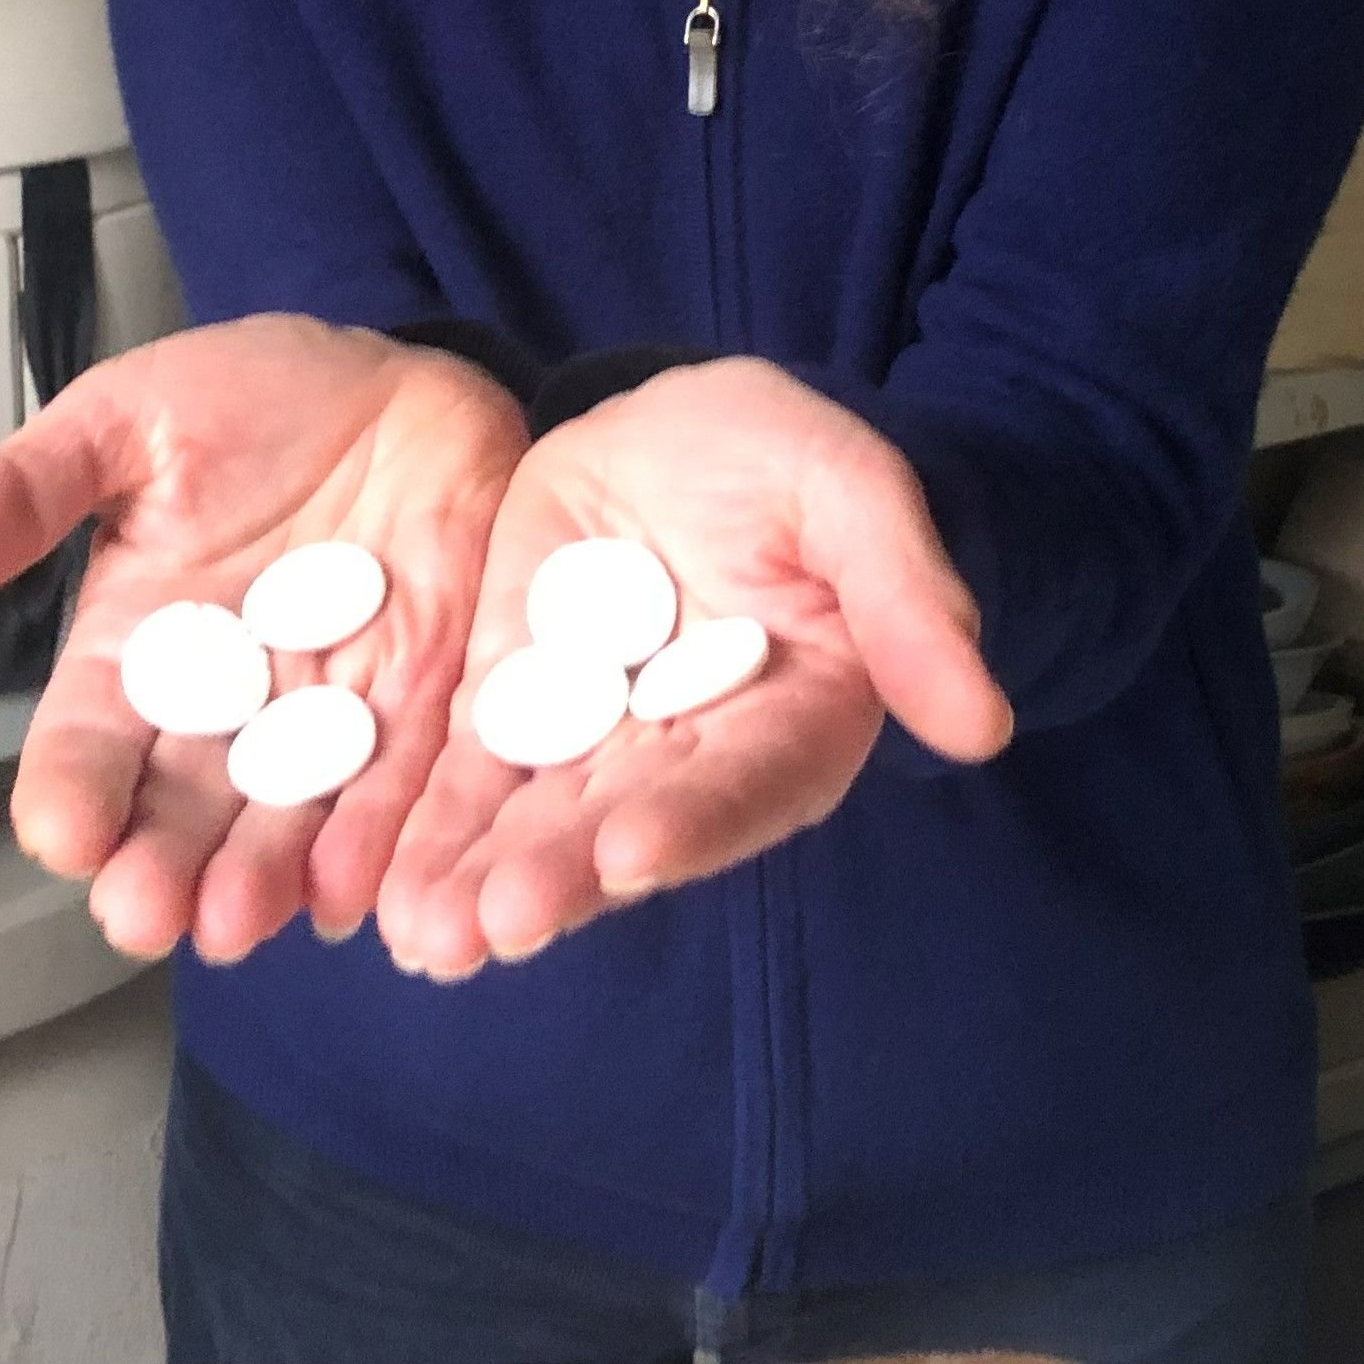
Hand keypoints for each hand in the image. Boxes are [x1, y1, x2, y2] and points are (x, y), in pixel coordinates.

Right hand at [0, 313, 525, 965]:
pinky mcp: (426, 706)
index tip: (59, 831)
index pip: (86, 744)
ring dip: (258, 879)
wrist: (407, 383)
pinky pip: (399, 786)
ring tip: (235, 923)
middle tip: (144, 915)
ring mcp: (327, 717)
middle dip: (158, 868)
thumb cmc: (255, 402)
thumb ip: (24, 492)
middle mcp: (225, 710)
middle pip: (179, 812)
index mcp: (136, 654)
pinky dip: (376, 841)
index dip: (69, 791)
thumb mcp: (126, 423)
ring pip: (283, 822)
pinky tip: (352, 891)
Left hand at [376, 358, 1012, 981]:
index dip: (697, 819)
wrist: (688, 427)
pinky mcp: (511, 707)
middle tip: (498, 921)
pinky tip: (381, 892)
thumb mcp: (851, 492)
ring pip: (539, 822)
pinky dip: (428, 830)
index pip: (749, 783)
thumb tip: (983, 723)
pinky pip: (467, 778)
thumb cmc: (791, 458)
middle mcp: (692, 757)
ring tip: (426, 935)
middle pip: (630, 826)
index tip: (636, 850)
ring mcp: (596, 740)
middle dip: (562, 876)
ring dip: (481, 882)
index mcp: (794, 717)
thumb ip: (907, 597)